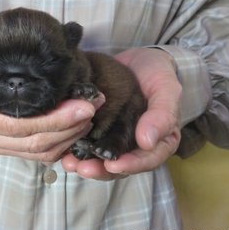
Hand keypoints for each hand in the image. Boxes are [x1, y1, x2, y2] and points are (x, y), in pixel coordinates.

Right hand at [0, 40, 104, 162]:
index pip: (15, 125)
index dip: (53, 119)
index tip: (82, 104)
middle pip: (32, 141)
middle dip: (69, 126)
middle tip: (94, 105)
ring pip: (39, 152)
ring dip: (70, 136)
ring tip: (91, 113)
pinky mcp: (7, 149)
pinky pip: (38, 155)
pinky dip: (62, 143)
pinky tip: (77, 126)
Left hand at [62, 48, 181, 179]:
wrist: (137, 59)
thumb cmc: (157, 74)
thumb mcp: (166, 88)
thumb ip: (162, 114)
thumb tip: (148, 142)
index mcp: (159, 142)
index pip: (147, 160)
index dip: (130, 165)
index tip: (113, 165)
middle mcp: (136, 146)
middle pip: (120, 166)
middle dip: (100, 169)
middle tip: (82, 168)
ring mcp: (115, 139)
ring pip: (101, 159)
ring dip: (84, 163)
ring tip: (68, 162)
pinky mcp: (98, 130)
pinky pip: (87, 144)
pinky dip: (75, 148)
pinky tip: (62, 149)